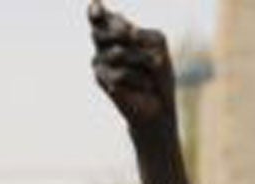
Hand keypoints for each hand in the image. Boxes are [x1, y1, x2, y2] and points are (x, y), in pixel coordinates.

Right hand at [89, 2, 176, 131]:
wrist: (159, 103)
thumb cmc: (158, 71)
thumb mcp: (158, 43)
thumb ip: (144, 33)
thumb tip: (128, 34)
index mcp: (113, 28)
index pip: (97, 14)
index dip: (95, 10)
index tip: (98, 8)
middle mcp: (101, 43)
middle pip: (105, 30)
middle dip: (128, 37)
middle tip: (144, 48)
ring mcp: (98, 61)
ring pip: (118, 52)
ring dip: (142, 61)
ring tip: (150, 69)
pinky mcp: (101, 79)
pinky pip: (121, 73)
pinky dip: (139, 79)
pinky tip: (144, 85)